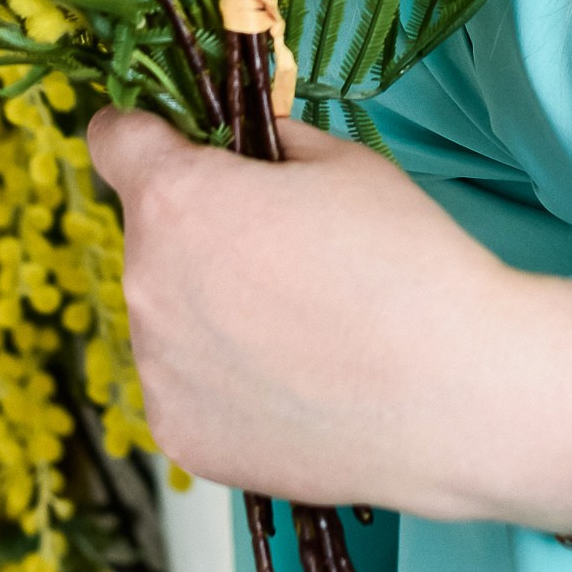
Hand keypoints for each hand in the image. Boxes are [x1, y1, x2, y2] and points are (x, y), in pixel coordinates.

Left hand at [85, 109, 571, 571]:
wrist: (457, 396)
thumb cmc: (407, 264)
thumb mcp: (343, 162)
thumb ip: (270, 144)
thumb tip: (244, 152)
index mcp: (177, 200)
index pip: (114, 139)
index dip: (146, 134)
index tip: (176, 147)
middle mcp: (145, 285)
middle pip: (150, 235)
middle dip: (199, 232)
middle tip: (282, 252)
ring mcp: (159, 371)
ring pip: (167, 315)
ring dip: (208, 310)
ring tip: (299, 329)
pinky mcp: (181, 436)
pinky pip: (185, 386)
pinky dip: (223, 380)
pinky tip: (293, 381)